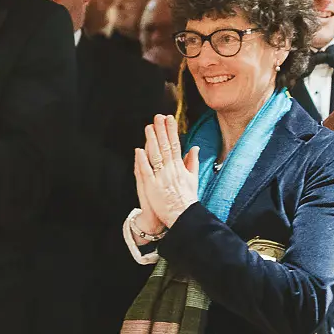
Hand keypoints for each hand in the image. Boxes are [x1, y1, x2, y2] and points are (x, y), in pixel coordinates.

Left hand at [136, 114, 199, 228]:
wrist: (183, 216)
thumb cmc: (187, 199)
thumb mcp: (193, 179)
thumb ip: (192, 162)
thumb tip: (194, 148)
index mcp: (180, 167)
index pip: (175, 145)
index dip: (172, 131)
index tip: (169, 118)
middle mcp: (171, 170)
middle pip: (165, 147)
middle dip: (161, 130)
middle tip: (158, 117)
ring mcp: (161, 178)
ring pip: (156, 156)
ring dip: (151, 141)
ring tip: (148, 127)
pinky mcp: (152, 187)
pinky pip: (146, 172)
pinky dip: (142, 161)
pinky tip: (139, 150)